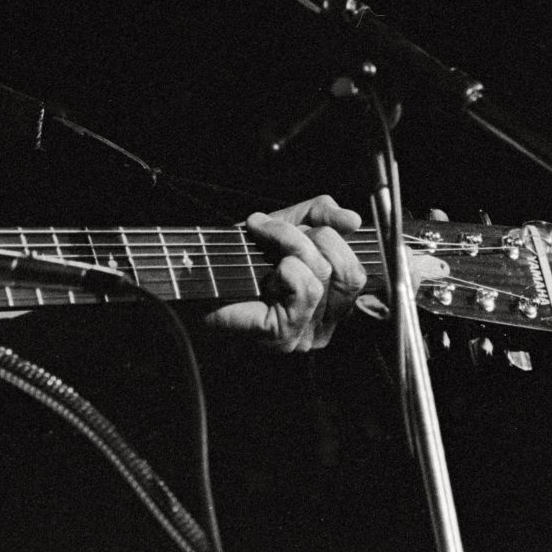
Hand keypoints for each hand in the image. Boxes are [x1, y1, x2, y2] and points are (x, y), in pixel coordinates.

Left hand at [203, 194, 365, 352]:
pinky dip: (284, 266)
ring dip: (289, 243)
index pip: (356, 271)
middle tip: (270, 227)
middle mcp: (324, 326)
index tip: (294, 224)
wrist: (195, 278)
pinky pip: (304, 288)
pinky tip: (262, 268)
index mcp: (329, 305)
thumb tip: (354, 220)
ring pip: (322, 275)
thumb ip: (321, 216)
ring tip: (261, 237)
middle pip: (347, 273)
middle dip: (310, 237)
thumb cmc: (238, 258)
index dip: (331, 237)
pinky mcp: (284, 335)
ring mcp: (305, 335)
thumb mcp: (286, 226)